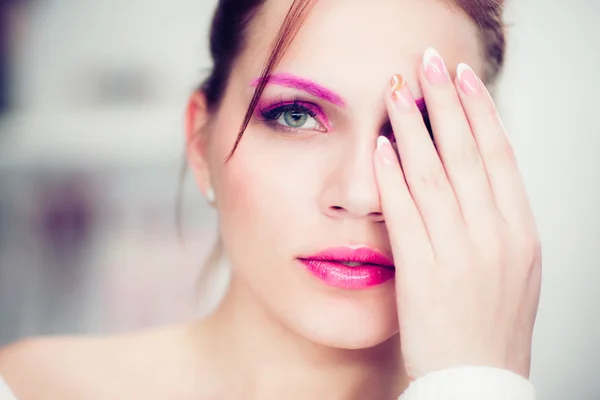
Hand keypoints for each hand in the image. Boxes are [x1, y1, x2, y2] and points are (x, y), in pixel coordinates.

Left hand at [373, 48, 541, 380]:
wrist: (479, 383)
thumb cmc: (491, 325)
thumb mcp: (511, 267)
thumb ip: (494, 219)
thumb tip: (473, 174)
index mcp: (520, 232)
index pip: (499, 156)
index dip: (480, 111)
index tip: (464, 78)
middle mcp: (494, 236)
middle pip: (467, 153)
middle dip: (446, 102)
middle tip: (430, 63)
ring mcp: (459, 254)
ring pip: (434, 175)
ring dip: (413, 128)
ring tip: (397, 91)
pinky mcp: (423, 274)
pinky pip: (405, 214)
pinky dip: (393, 177)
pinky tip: (381, 147)